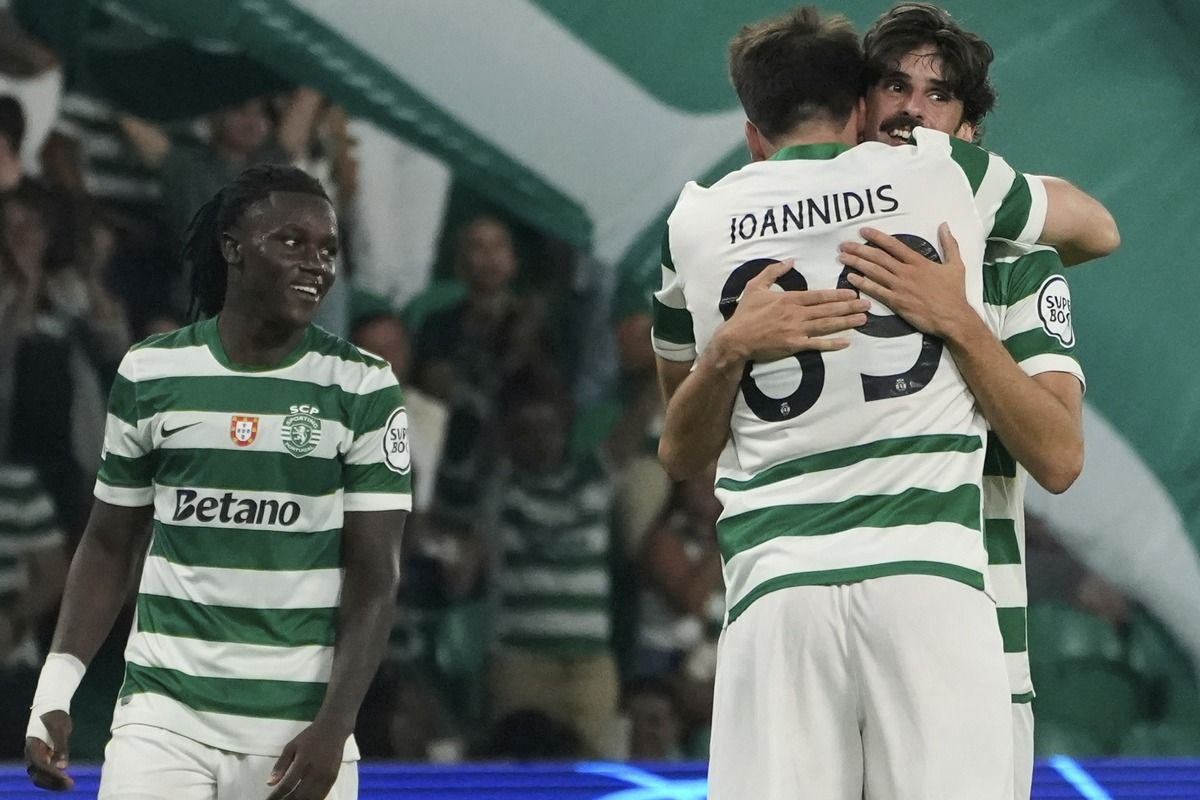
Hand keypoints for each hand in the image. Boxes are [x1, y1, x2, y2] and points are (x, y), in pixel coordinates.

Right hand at [24, 710, 73, 790]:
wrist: (51, 707)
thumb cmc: (55, 716)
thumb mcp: (60, 729)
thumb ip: (61, 747)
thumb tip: (63, 767)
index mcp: (33, 747)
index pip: (40, 766)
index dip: (52, 774)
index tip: (66, 777)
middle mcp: (31, 755)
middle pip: (38, 776)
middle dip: (53, 783)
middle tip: (70, 785)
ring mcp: (36, 757)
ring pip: (41, 776)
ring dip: (54, 782)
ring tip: (70, 785)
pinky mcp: (42, 757)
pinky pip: (46, 771)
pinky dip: (55, 777)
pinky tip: (67, 779)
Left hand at [266, 722, 345, 799]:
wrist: (333, 729)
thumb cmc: (309, 737)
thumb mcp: (291, 746)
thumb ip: (280, 765)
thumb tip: (269, 783)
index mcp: (302, 762)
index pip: (286, 786)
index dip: (275, 797)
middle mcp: (315, 771)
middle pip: (298, 796)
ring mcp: (326, 777)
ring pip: (310, 799)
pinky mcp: (333, 779)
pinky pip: (321, 796)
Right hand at [718, 259, 868, 362]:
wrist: (736, 338)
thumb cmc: (745, 313)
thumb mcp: (755, 286)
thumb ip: (773, 272)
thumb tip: (790, 260)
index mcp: (789, 299)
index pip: (819, 296)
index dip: (837, 295)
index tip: (853, 293)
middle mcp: (796, 314)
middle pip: (827, 309)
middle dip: (849, 307)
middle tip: (867, 304)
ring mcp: (796, 330)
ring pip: (826, 325)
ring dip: (846, 322)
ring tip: (863, 319)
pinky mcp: (794, 345)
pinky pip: (817, 344)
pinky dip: (832, 343)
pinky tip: (847, 341)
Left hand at [837, 224, 975, 339]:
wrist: (953, 317)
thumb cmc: (954, 293)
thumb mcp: (956, 265)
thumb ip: (949, 244)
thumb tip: (944, 225)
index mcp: (919, 262)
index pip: (894, 245)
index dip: (877, 237)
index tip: (863, 231)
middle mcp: (907, 272)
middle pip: (879, 257)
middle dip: (859, 249)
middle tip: (844, 244)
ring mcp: (900, 287)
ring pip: (874, 272)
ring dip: (857, 263)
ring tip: (842, 257)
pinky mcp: (896, 302)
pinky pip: (876, 290)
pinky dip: (862, 283)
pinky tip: (850, 278)